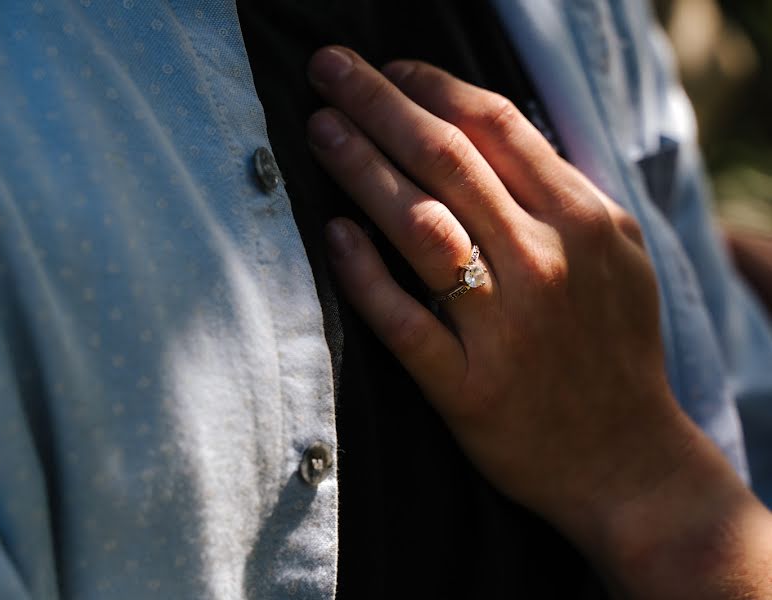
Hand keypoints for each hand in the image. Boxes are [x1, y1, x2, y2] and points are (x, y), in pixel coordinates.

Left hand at [306, 46, 771, 598]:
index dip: (434, 88)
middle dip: (380, 105)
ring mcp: (505, 326)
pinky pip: (405, 321)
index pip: (497, 127)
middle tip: (329, 71)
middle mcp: (544, 263)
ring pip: (421, 227)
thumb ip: (559, 191)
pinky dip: (366, 274)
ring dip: (363, 169)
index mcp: (581, 220)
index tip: (388, 71)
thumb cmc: (613, 349)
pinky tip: (335, 236)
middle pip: (447, 160)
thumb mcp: (615, 253)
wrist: (628, 461)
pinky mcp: (469, 387)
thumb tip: (486, 131)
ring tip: (321, 130)